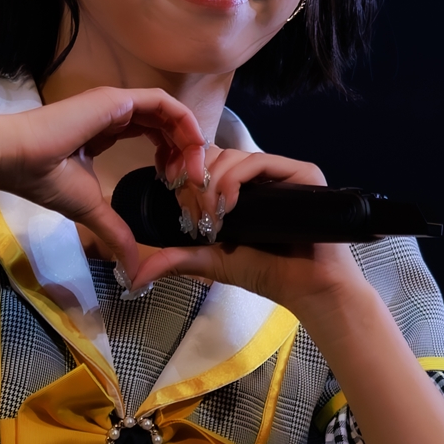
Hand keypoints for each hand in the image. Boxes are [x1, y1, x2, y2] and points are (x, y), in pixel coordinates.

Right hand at [0, 86, 208, 274]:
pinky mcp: (118, 99)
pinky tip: (191, 146)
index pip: (149, 134)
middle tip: (192, 181)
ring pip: (168, 112)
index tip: (175, 184)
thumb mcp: (90, 209)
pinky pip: (163, 102)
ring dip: (189, 138)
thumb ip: (116, 233)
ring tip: (193, 170)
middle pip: (164, 123)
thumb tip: (131, 272)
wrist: (19, 157)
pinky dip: (185, 121)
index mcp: (104, 131)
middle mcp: (113, 113)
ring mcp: (116, 104)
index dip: (170, 156)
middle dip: (185, 150)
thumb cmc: (45, 178)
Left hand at [122, 146, 365, 307]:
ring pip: (232, 156)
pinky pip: (259, 161)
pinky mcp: (302, 173)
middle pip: (214, 154)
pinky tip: (229, 204)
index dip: (183, 172)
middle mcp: (260, 174)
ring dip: (212, 182)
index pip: (204, 162)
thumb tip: (136, 273)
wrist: (307, 289)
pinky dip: (236, 179)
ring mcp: (281, 170)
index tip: (169, 189)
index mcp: (239, 186)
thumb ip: (176, 258)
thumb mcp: (211, 260)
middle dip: (194, 179)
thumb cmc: (265, 272)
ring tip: (212, 216)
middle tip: (193, 212)